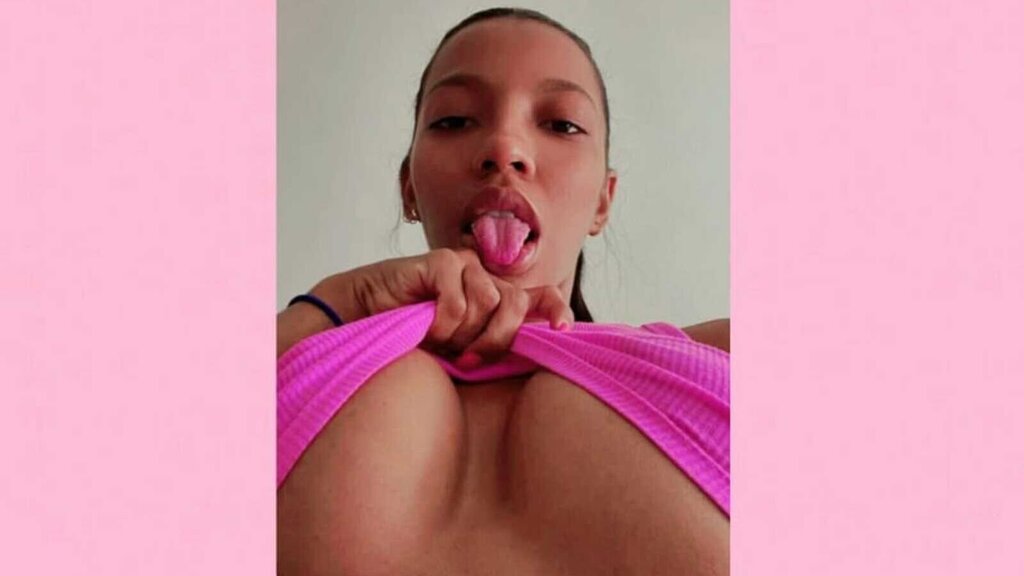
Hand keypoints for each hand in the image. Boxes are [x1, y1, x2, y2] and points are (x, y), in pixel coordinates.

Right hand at [312, 248, 572, 364]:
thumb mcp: (460, 348)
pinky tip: (425, 327)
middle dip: (496, 338)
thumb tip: (530, 355)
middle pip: (515, 304)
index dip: (555, 309)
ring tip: (437, 340)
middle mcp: (484, 278)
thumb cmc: (414, 337)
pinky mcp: (440, 261)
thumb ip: (491, 345)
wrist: (365, 317)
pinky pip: (458, 301)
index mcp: (495, 297)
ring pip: (488, 303)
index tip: (563, 330)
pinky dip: (443, 323)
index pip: (539, 295)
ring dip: (462, 333)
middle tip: (468, 360)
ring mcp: (463, 266)